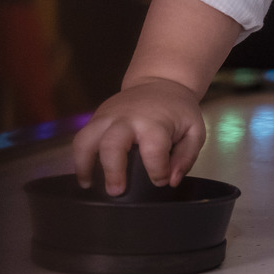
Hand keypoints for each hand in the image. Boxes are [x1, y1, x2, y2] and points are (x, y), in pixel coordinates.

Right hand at [72, 78, 205, 195]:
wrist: (160, 81)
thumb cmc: (178, 110)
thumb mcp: (194, 129)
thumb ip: (187, 156)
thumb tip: (171, 180)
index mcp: (155, 122)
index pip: (154, 151)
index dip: (157, 171)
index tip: (161, 180)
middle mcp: (127, 118)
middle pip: (112, 144)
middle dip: (113, 171)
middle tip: (117, 192)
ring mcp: (107, 117)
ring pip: (86, 140)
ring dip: (84, 165)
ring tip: (89, 185)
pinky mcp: (96, 117)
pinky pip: (80, 138)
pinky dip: (78, 158)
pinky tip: (85, 175)